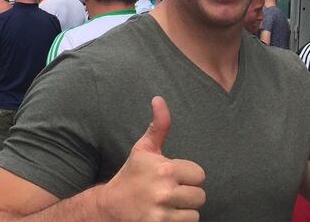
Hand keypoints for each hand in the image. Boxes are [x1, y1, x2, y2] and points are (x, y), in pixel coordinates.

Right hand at [97, 96, 205, 219]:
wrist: (109, 208)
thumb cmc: (130, 176)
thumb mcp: (143, 149)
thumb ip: (159, 126)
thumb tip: (159, 99)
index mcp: (165, 169)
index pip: (199, 175)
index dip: (188, 176)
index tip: (174, 177)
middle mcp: (164, 191)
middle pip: (200, 196)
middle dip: (188, 195)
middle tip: (171, 192)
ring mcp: (162, 212)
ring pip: (194, 213)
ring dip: (184, 210)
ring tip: (169, 205)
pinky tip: (165, 216)